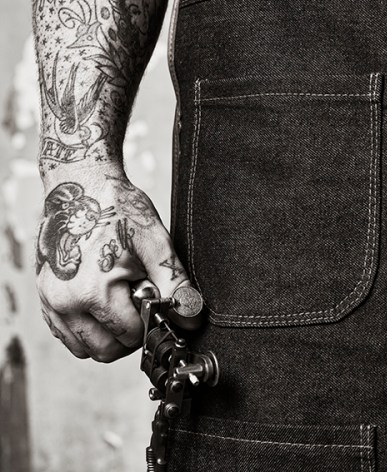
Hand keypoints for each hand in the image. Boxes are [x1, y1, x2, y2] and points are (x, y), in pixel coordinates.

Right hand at [36, 166, 189, 360]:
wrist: (82, 186)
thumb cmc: (119, 211)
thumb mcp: (157, 245)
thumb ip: (175, 286)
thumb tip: (191, 318)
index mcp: (92, 292)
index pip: (129, 335)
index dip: (150, 322)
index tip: (155, 302)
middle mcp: (64, 302)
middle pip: (104, 350)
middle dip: (129, 336)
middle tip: (141, 306)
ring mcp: (49, 301)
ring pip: (82, 347)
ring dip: (107, 336)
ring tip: (122, 303)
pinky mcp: (44, 297)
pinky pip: (65, 334)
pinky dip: (86, 329)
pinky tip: (104, 303)